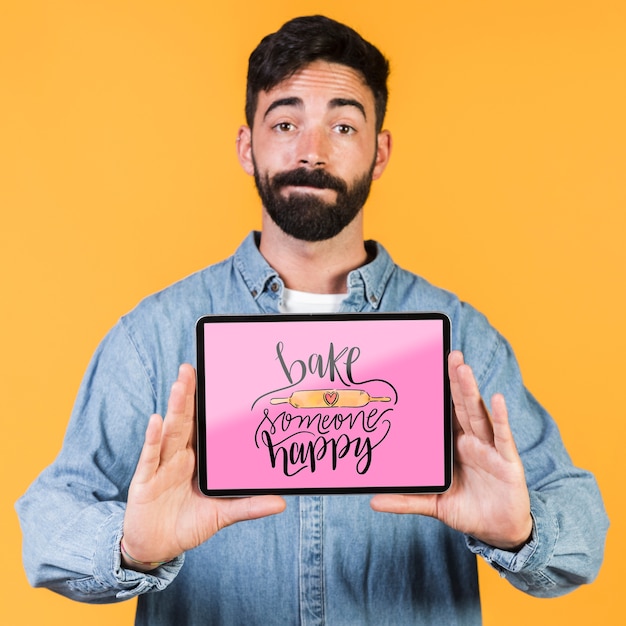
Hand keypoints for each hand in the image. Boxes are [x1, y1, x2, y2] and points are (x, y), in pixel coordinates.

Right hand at [122, 364, 285, 569]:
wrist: (157, 549)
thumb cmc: (188, 524)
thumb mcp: (222, 514)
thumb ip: (248, 506)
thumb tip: (281, 502)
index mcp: (195, 458)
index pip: (201, 426)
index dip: (204, 404)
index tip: (213, 379)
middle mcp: (177, 456)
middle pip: (184, 421)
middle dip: (187, 395)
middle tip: (191, 368)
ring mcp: (160, 466)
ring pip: (169, 432)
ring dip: (174, 408)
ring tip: (180, 385)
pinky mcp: (144, 481)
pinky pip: (150, 457)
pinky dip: (152, 438)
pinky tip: (156, 420)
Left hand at [370, 351, 531, 549]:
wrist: (499, 532)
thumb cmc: (469, 510)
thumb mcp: (434, 504)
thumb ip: (406, 500)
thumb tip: (373, 501)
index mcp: (455, 445)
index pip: (445, 413)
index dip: (439, 392)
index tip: (428, 367)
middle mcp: (472, 441)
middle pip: (462, 405)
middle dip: (455, 380)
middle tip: (449, 354)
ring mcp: (490, 449)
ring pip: (478, 414)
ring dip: (471, 390)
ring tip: (462, 367)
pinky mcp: (507, 462)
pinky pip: (502, 437)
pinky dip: (500, 417)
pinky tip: (497, 399)